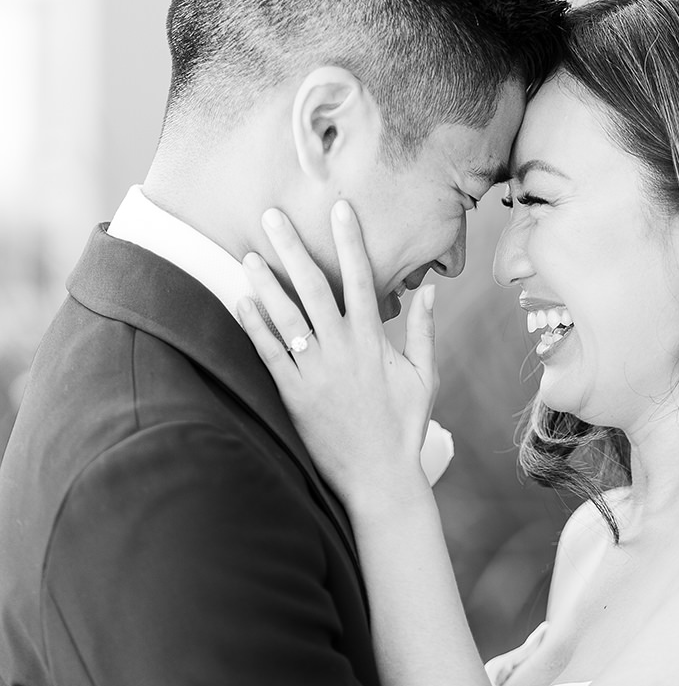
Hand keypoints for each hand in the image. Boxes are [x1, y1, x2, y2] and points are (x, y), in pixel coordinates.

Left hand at [238, 201, 437, 511]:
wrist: (380, 477)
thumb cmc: (404, 427)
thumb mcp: (426, 377)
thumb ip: (425, 332)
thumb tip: (430, 291)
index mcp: (373, 342)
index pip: (359, 278)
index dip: (349, 241)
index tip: (339, 208)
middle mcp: (342, 351)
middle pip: (312, 288)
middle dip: (292, 248)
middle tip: (272, 215)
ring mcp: (316, 373)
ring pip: (286, 317)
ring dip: (265, 283)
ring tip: (249, 254)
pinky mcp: (295, 396)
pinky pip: (270, 355)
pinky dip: (255, 327)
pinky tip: (241, 302)